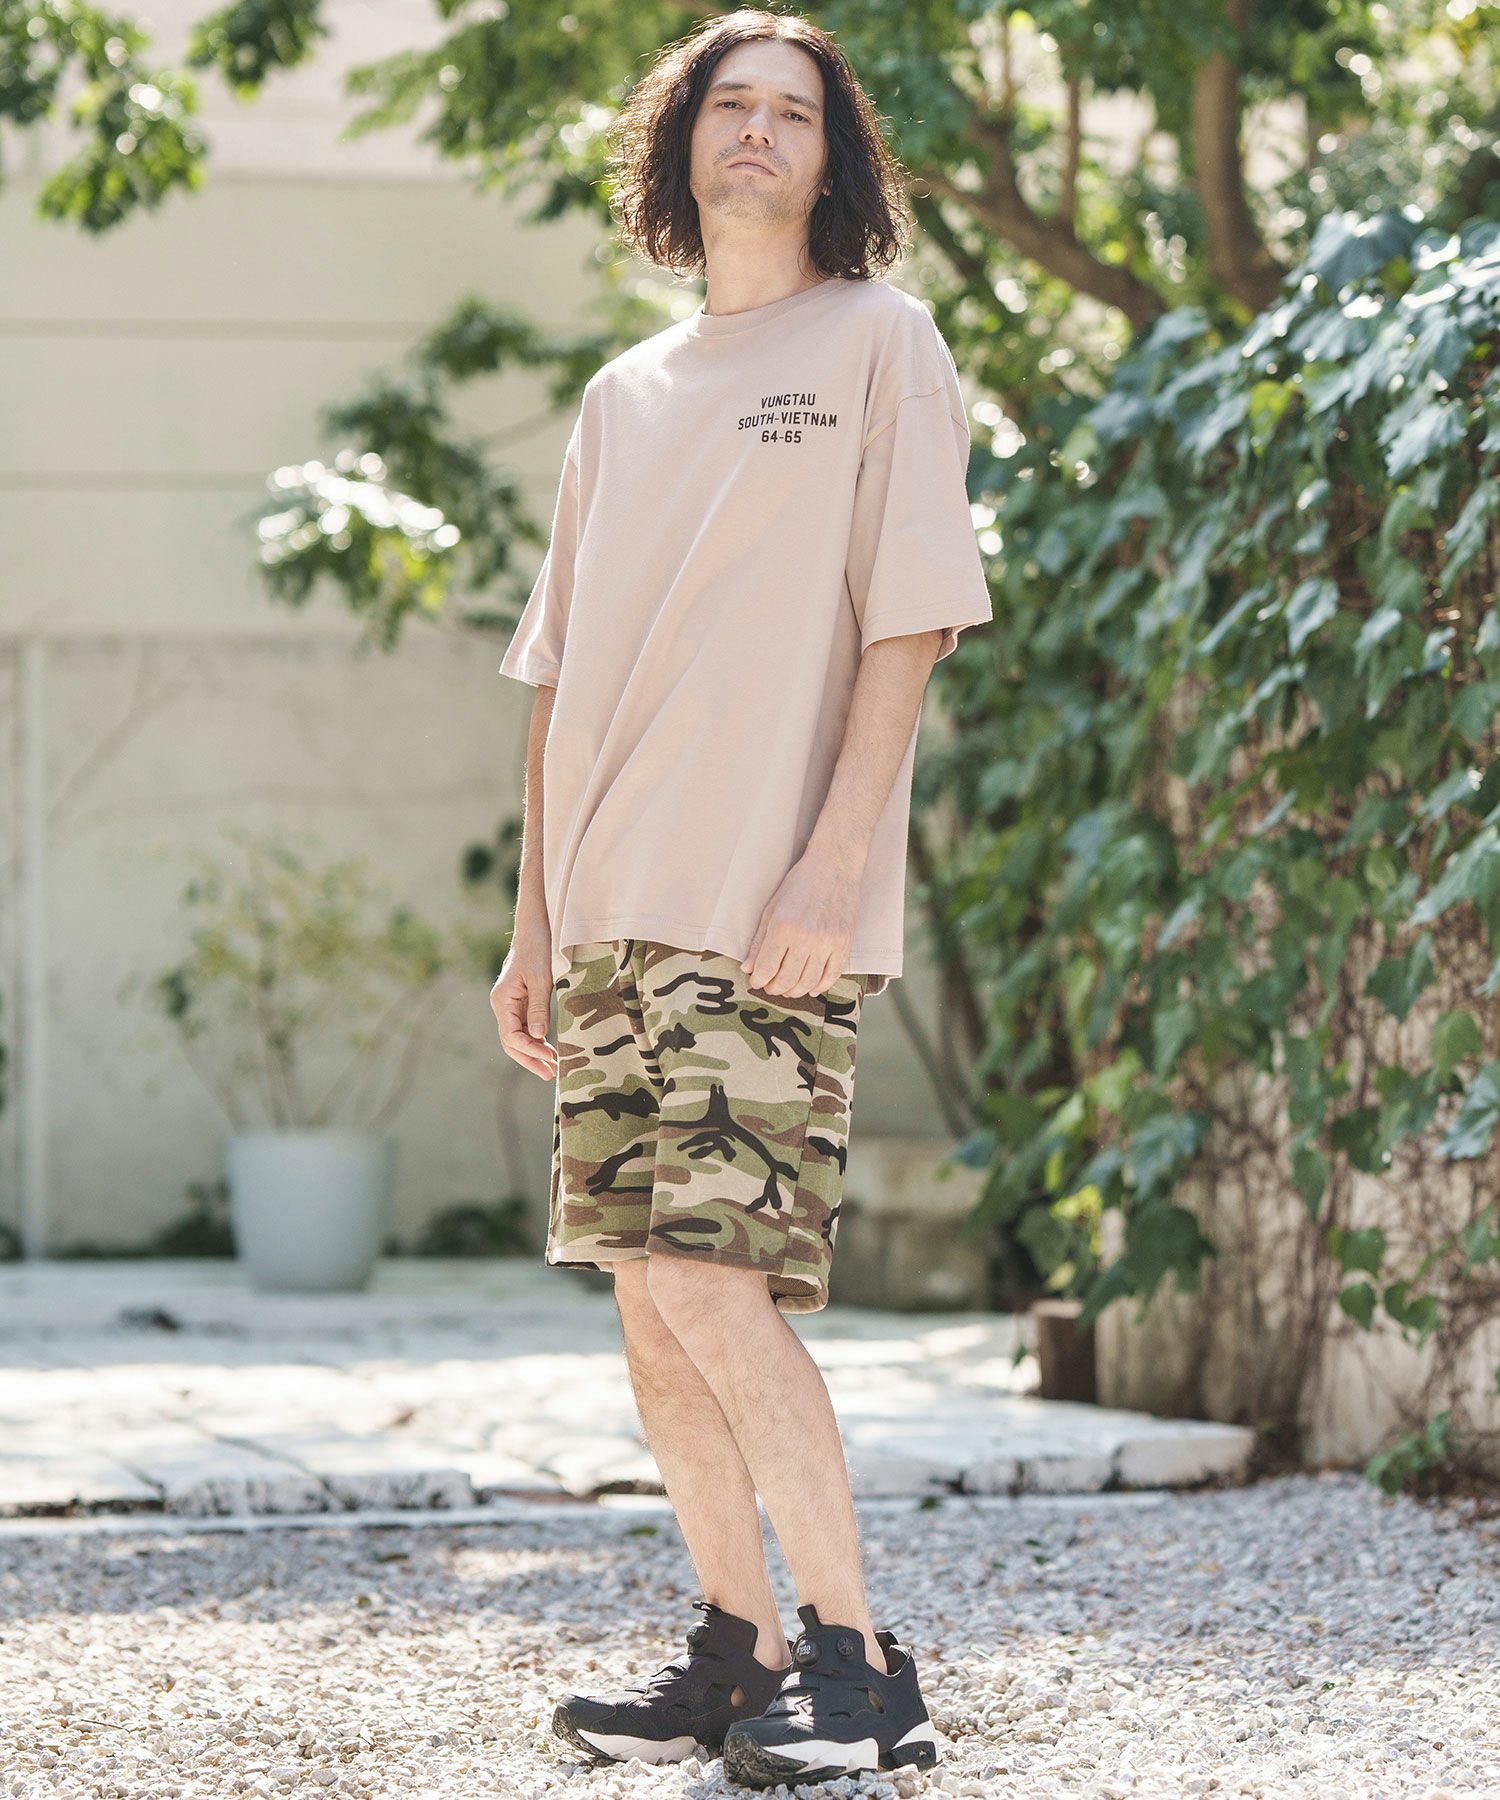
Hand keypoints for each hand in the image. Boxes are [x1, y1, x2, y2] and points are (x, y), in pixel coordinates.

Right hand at [491, 924, 559, 1079]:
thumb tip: (538, 1036)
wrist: (533, 932)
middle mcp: (502, 1006)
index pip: (511, 1036)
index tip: (549, 1058)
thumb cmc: (535, 951)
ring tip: (552, 1069)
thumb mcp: (540, 979)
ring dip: (533, 1054)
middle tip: (550, 1074)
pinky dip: (536, 1042)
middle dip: (530, 1059)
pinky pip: (525, 1029)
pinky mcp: (520, 1005)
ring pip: (518, 1039)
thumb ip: (538, 1008)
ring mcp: (510, 1007)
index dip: (530, 1050)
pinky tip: (548, 1052)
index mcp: (502, 1001)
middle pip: (511, 1042)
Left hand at [741, 848, 862, 996]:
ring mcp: (828, 942)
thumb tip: (748, 969)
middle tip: (771, 987)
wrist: (834, 866)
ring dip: (795, 991)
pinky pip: (832, 976)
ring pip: (809, 982)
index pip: (766, 968)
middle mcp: (806, 938)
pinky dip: (820, 986)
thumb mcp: (771, 909)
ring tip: (788, 989)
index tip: (756, 982)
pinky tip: (811, 986)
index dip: (758, 980)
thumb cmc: (799, 884)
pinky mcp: (845, 943)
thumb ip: (759, 942)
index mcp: (783, 927)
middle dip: (775, 989)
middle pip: (787, 980)